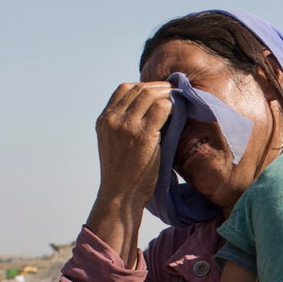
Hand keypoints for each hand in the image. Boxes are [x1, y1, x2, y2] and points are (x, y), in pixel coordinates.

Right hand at [94, 81, 175, 204]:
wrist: (121, 195)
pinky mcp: (143, 134)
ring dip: (167, 94)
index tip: (157, 90)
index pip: (123, 89)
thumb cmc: (123, 174)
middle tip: (174, 90)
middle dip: (158, 87)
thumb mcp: (114, 144)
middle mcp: (112, 119)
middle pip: (138, 89)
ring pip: (150, 95)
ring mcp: (126, 126)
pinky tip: (178, 112)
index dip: (143, 86)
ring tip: (179, 98)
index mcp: (103, 120)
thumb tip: (146, 110)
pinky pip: (163, 108)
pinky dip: (173, 106)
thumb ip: (123, 125)